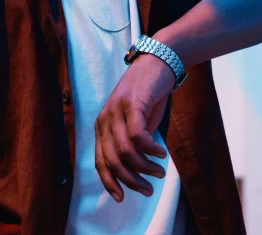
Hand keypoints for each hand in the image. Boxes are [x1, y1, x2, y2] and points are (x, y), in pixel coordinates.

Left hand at [94, 51, 175, 202]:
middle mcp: (104, 119)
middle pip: (113, 161)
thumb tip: (135, 173)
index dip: (110, 182)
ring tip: (160, 171)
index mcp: (102, 126)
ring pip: (126, 151)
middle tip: (148, 189)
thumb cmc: (147, 96)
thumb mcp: (135, 123)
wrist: (156, 64)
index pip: (100, 162)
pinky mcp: (131, 104)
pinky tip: (161, 152)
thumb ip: (131, 144)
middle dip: (132, 180)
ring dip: (145, 167)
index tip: (122, 198)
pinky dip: (150, 149)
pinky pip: (138, 136)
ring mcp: (116, 110)